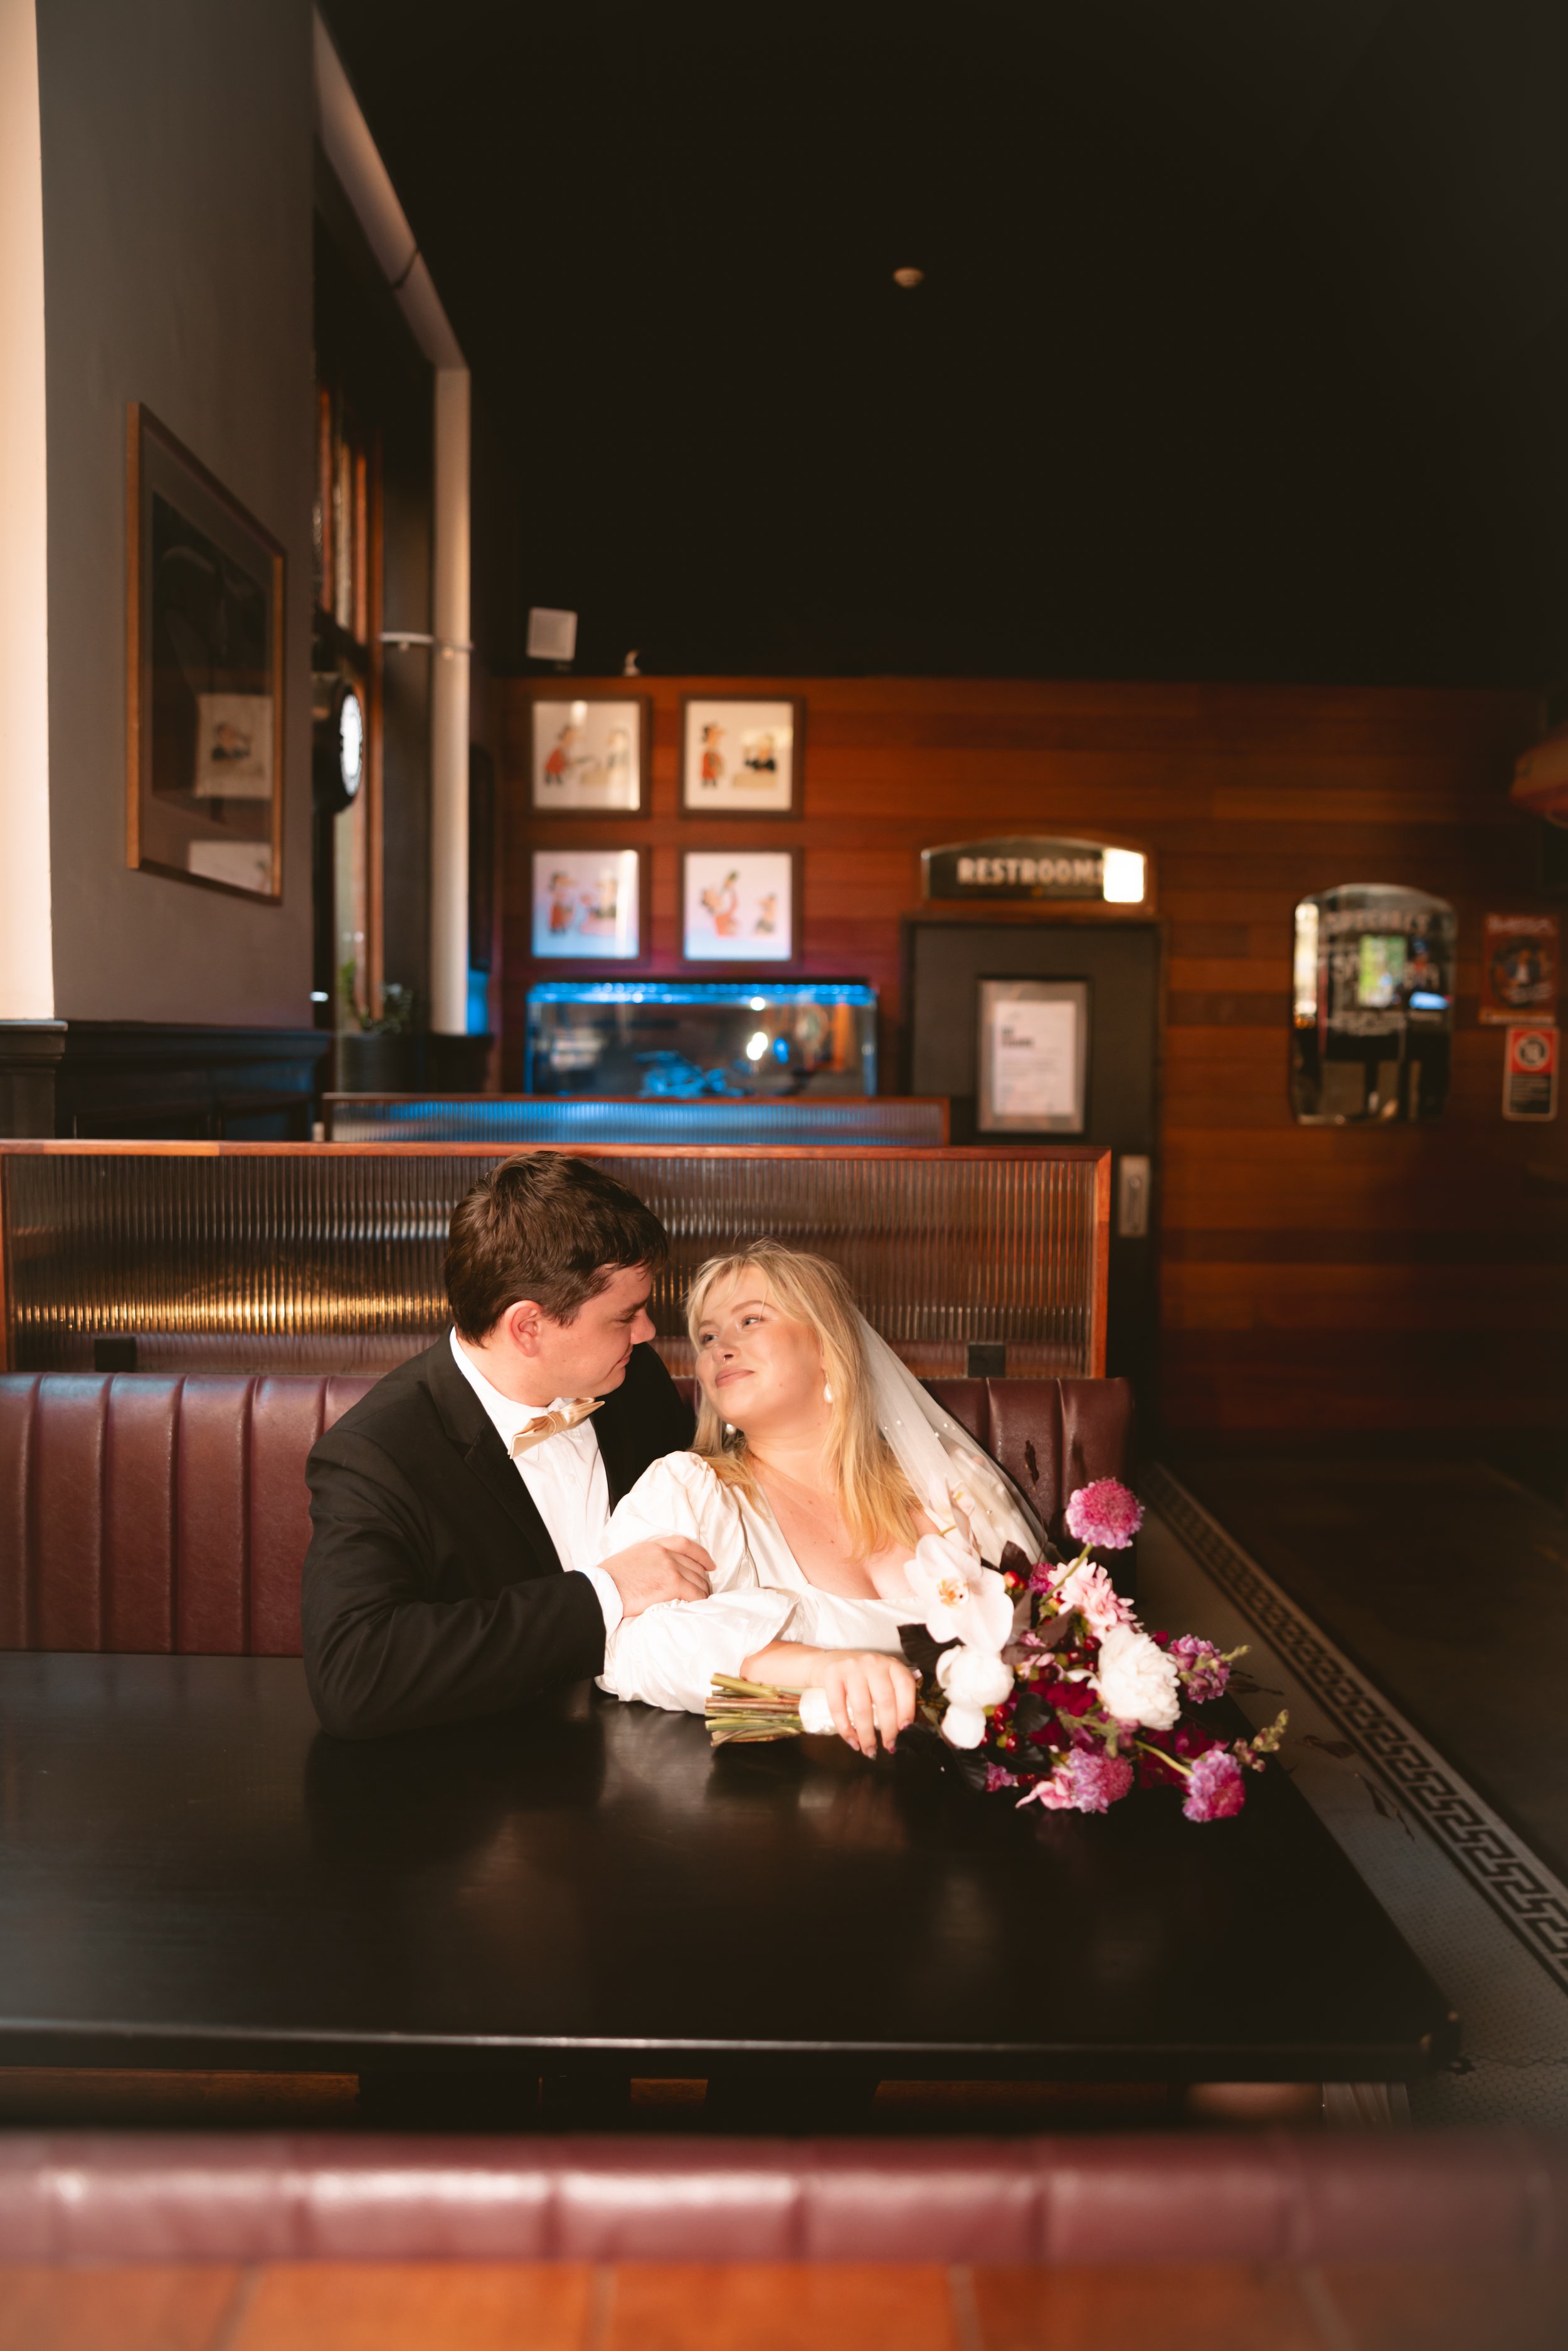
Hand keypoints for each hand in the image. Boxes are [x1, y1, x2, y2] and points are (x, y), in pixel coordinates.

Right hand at [597, 1536, 714, 1618]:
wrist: (604, 1588)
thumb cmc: (610, 1579)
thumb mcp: (630, 1558)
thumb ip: (648, 1560)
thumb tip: (656, 1573)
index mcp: (654, 1545)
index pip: (685, 1544)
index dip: (701, 1555)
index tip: (710, 1565)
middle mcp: (665, 1553)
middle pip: (694, 1565)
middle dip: (702, 1579)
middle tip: (704, 1591)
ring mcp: (670, 1567)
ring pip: (698, 1580)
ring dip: (703, 1592)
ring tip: (702, 1602)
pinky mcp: (672, 1584)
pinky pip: (695, 1593)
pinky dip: (699, 1601)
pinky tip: (698, 1607)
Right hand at [807, 1649, 918, 1757]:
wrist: (831, 1660)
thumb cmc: (863, 1675)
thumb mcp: (884, 1678)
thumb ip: (897, 1695)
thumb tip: (906, 1729)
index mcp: (891, 1664)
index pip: (905, 1686)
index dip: (907, 1709)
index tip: (905, 1731)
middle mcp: (873, 1663)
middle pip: (884, 1700)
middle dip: (888, 1729)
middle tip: (889, 1747)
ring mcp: (851, 1668)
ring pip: (862, 1708)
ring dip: (867, 1734)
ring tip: (869, 1750)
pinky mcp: (832, 1675)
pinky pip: (838, 1708)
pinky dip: (845, 1729)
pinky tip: (852, 1741)